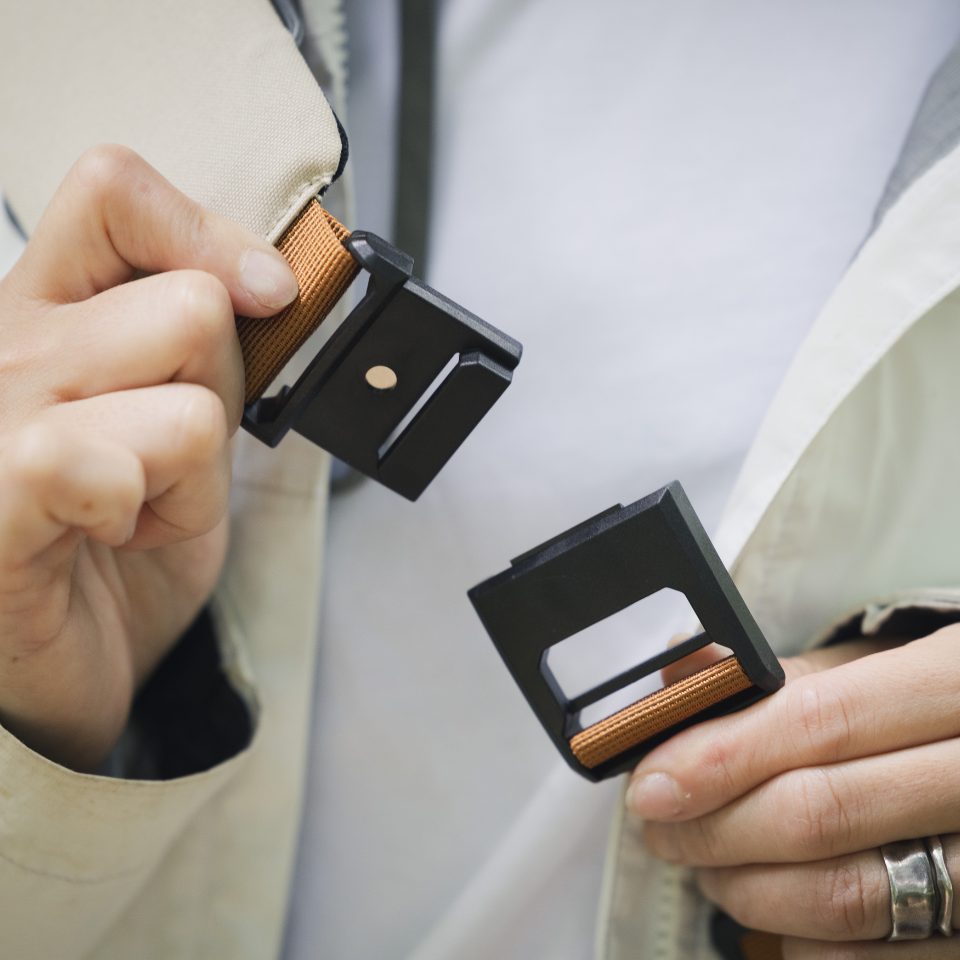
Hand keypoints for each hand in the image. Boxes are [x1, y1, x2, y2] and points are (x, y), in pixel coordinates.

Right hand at [0, 145, 296, 771]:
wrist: (63, 660)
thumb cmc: (114, 541)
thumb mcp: (180, 416)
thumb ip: (211, 345)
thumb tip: (278, 282)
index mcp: (46, 311)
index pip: (115, 190)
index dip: (210, 234)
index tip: (264, 294)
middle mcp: (9, 347)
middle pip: (193, 304)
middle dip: (221, 390)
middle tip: (170, 447)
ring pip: (189, 397)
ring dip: (195, 473)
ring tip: (141, 501)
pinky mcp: (4, 498)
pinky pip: (125, 466)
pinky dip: (160, 516)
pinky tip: (112, 535)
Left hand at [626, 628, 959, 956]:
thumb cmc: (916, 711)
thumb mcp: (863, 667)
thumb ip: (772, 675)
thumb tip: (679, 676)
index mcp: (955, 680)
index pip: (819, 722)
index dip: (721, 756)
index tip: (652, 783)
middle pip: (820, 814)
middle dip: (714, 829)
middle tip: (659, 826)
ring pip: (843, 897)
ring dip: (746, 889)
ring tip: (707, 864)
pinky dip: (799, 940)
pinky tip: (770, 905)